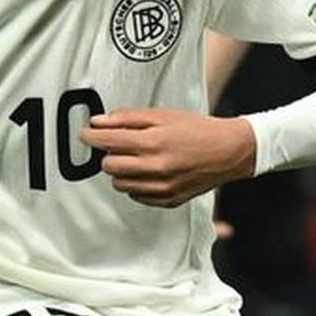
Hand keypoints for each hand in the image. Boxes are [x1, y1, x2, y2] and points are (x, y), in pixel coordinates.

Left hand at [85, 107, 255, 207]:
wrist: (229, 151)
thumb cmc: (197, 130)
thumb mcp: (162, 115)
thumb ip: (128, 118)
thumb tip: (98, 122)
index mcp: (153, 142)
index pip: (107, 141)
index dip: (90, 136)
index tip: (85, 134)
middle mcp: (156, 167)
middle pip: (108, 166)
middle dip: (108, 154)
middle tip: (119, 146)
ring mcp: (162, 187)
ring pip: (120, 184)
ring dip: (122, 171)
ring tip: (138, 159)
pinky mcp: (169, 200)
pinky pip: (137, 196)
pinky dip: (138, 184)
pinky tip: (151, 172)